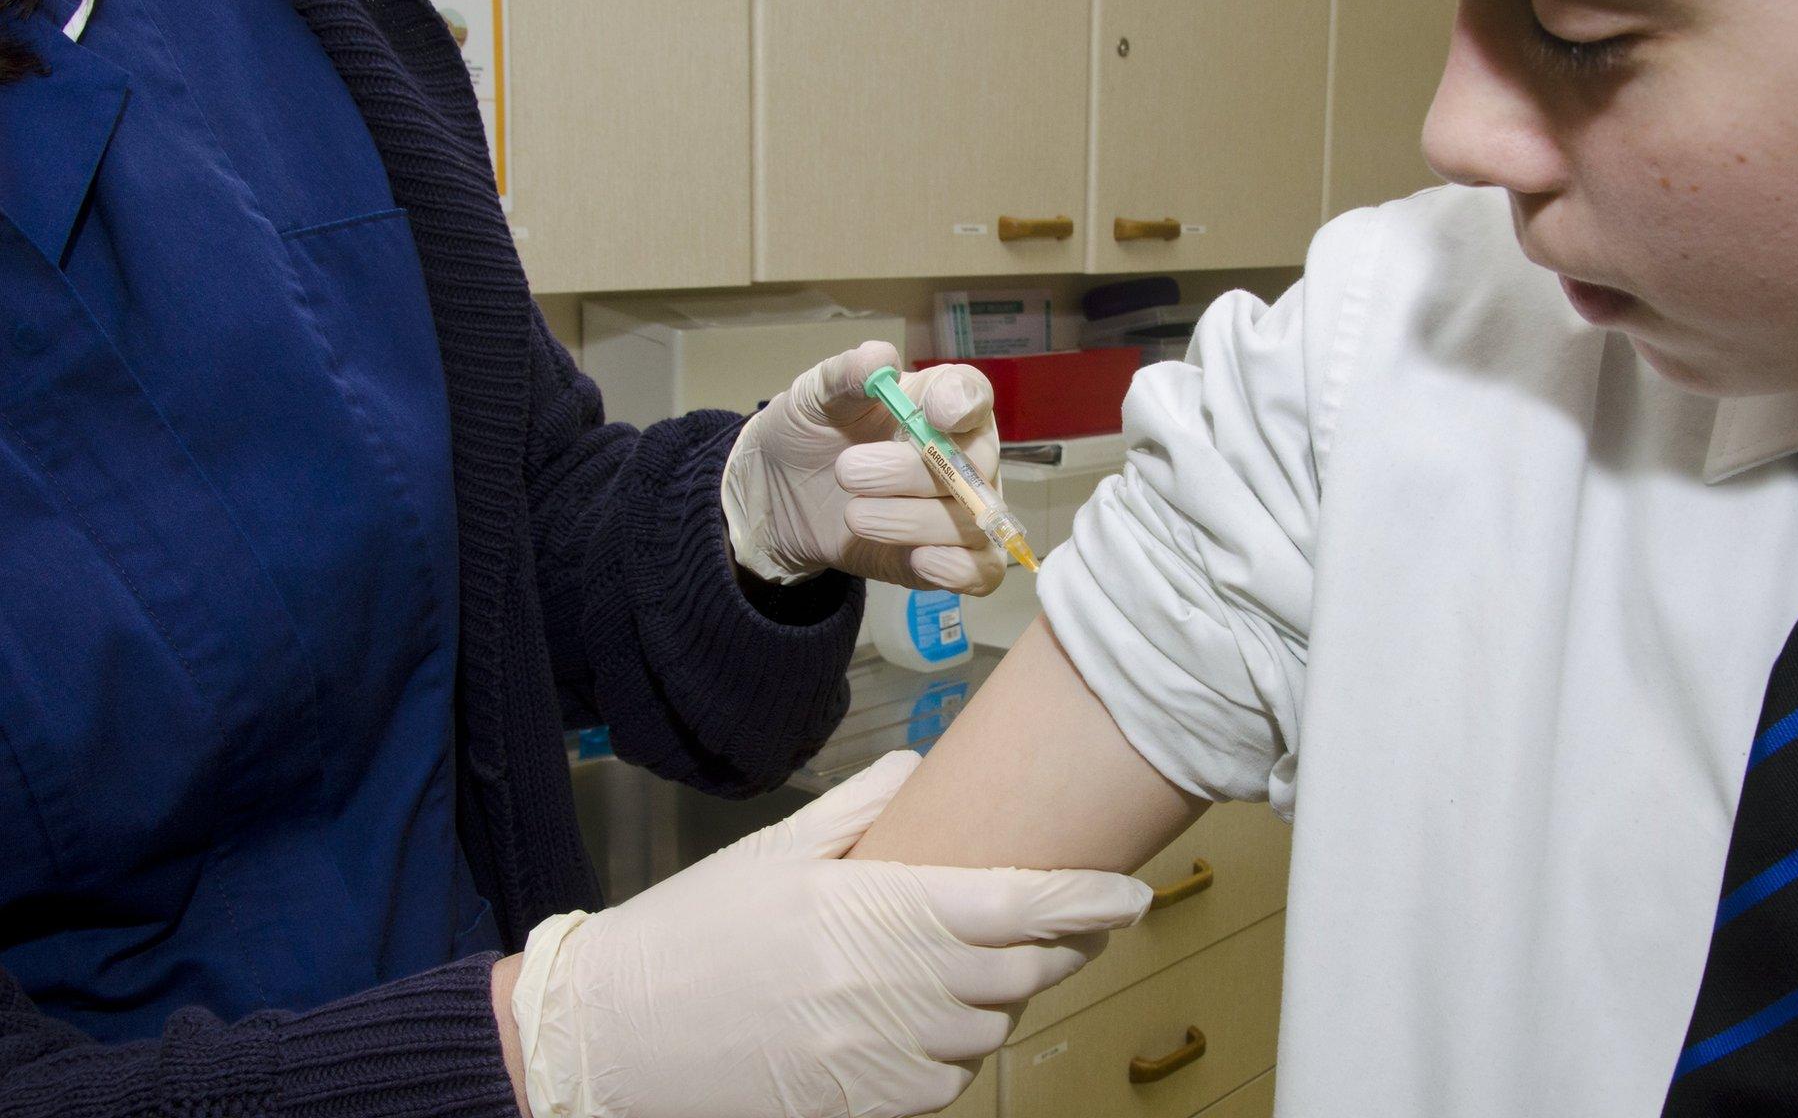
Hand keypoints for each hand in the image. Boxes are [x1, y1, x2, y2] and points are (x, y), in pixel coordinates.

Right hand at [508, 751, 1151, 1117]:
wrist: (614, 1035)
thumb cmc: (694, 932)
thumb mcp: (776, 850)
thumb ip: (862, 808)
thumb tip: (924, 767)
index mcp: (879, 913)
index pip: (1019, 907)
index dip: (1088, 901)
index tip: (1131, 892)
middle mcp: (894, 991)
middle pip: (1024, 971)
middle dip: (1060, 946)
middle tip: (1068, 921)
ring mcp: (883, 1060)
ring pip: (991, 1030)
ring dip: (1000, 998)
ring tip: (972, 967)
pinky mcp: (866, 1107)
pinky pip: (947, 1083)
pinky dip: (953, 1050)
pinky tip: (925, 1020)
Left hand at [722, 341, 1005, 593]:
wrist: (782, 496)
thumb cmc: (811, 432)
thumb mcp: (814, 397)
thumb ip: (843, 375)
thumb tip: (878, 359)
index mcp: (938, 403)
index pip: (973, 394)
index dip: (963, 403)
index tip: (934, 413)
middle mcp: (963, 456)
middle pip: (976, 464)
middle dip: (913, 471)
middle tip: (849, 472)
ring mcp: (961, 509)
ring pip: (972, 520)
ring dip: (911, 520)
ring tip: (853, 516)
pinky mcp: (949, 559)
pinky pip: (981, 569)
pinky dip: (956, 566)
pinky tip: (918, 559)